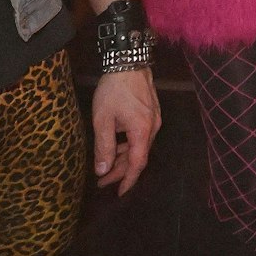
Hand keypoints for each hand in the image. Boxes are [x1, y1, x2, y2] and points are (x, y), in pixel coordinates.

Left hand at [90, 68, 160, 194]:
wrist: (128, 61)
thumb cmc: (113, 90)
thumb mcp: (102, 119)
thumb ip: (103, 147)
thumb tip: (103, 171)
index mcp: (142, 131)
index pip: (137, 164)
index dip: (127, 180)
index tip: (118, 193)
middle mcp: (153, 128)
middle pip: (138, 156)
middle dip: (120, 170)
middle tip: (102, 180)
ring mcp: (154, 119)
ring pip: (140, 146)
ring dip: (124, 157)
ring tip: (106, 165)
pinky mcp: (151, 112)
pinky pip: (141, 135)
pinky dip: (129, 144)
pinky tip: (116, 145)